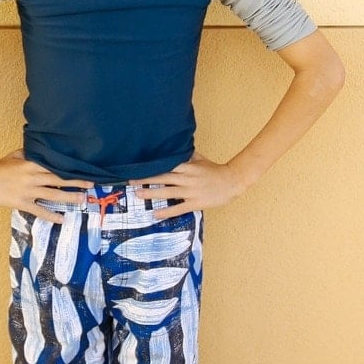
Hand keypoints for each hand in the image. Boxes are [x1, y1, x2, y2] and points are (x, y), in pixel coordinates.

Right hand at [0, 149, 93, 223]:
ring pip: (53, 195)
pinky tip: (62, 219)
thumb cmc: (0, 165)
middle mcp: (33, 177)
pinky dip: (51, 215)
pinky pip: (39, 210)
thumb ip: (30, 154)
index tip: (82, 168)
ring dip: (68, 198)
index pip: (54, 165)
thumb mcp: (16, 155)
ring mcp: (29, 191)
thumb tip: (42, 151)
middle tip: (90, 184)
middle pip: (58, 179)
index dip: (69, 167)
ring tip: (82, 200)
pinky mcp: (23, 202)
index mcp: (32, 165)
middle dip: (75, 182)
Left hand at [129, 151, 245, 219]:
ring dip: (152, 193)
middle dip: (146, 179)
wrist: (232, 182)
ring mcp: (191, 191)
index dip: (152, 166)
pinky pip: (178, 208)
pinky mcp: (195, 203)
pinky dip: (166, 211)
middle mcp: (187, 178)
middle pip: (163, 178)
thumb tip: (174, 149)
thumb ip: (186, 156)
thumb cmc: (215, 170)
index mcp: (188, 166)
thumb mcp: (200, 159)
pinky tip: (155, 214)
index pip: (167, 165)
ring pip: (168, 192)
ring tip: (138, 194)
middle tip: (131, 180)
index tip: (139, 166)